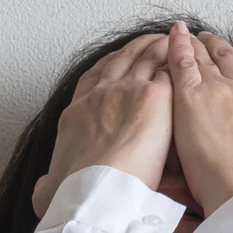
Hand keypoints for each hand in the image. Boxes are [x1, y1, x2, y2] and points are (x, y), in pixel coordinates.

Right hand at [32, 33, 172, 216]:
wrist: (96, 190)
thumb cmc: (76, 193)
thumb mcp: (51, 185)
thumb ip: (51, 181)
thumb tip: (45, 187)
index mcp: (76, 114)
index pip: (90, 80)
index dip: (104, 68)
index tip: (114, 62)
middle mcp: (99, 96)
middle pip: (119, 61)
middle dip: (134, 49)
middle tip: (146, 42)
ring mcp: (126, 92)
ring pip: (144, 58)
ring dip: (156, 47)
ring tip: (168, 40)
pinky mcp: (153, 97)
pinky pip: (168, 70)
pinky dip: (177, 62)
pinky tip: (187, 58)